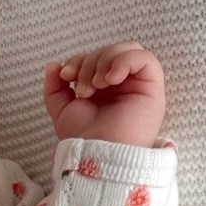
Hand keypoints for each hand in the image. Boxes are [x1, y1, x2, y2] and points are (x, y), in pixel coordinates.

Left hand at [43, 42, 165, 146]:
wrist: (97, 155)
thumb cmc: (84, 139)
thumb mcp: (62, 110)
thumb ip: (55, 88)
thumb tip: (53, 65)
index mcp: (105, 89)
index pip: (96, 57)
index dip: (79, 60)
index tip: (66, 75)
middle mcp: (124, 85)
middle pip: (110, 51)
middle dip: (90, 63)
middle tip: (84, 89)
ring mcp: (139, 86)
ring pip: (128, 49)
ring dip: (106, 61)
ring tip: (97, 85)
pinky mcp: (153, 89)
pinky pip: (146, 59)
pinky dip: (125, 61)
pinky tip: (111, 79)